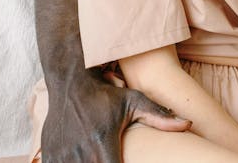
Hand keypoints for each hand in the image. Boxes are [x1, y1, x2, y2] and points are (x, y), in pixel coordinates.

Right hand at [40, 69, 190, 162]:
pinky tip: (84, 160)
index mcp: (102, 141)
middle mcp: (79, 151)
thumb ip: (160, 116)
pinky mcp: (50, 154)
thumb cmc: (106, 93)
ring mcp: (62, 154)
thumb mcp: (134, 101)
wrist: (70, 82)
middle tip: (118, 159)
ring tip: (101, 158)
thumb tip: (188, 124)